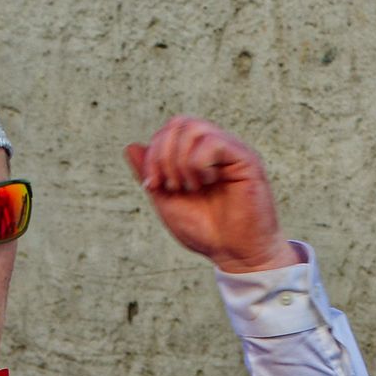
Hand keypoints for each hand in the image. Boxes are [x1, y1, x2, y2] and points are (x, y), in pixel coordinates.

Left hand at [125, 117, 295, 275]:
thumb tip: (131, 146)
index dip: (153, 154)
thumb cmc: (204, 229)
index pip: (169, 130)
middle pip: (179, 123)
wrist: (234, 252)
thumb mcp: (166, 200)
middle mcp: (214, 148)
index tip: (152, 186)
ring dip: (180, 161)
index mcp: (196, 155)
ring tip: (189, 187)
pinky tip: (206, 183)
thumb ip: (150, 173)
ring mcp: (230, 151)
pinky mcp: (245, 159)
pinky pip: (213, 142)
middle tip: (170, 186)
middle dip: (163, 155)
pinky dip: (198, 164)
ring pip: (194, 128)